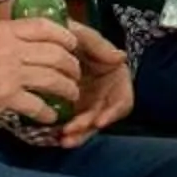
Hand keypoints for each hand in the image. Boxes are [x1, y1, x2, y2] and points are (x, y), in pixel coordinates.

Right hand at [0, 15, 83, 127]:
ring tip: (71, 94)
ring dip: (67, 89)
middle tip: (75, 74)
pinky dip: (47, 112)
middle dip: (72, 66)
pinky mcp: (5, 97)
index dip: (65, 36)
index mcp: (3, 30)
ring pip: (53, 78)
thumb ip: (11, 39)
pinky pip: (38, 105)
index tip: (73, 46)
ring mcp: (8, 72)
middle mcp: (8, 48)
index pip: (45, 26)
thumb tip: (41, 45)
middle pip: (56, 53)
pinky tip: (50, 116)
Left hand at [45, 24, 130, 147]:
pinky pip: (73, 125)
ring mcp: (89, 103)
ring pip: (88, 125)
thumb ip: (99, 44)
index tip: (99, 121)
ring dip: (78, 135)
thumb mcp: (85, 36)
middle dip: (87, 126)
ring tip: (63, 140)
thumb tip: (120, 57)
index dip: (113, 113)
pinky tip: (55, 137)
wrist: (53, 43)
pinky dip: (67, 131)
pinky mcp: (74, 110)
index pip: (122, 101)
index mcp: (116, 78)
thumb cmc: (73, 38)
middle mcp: (106, 95)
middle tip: (70, 132)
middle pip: (102, 117)